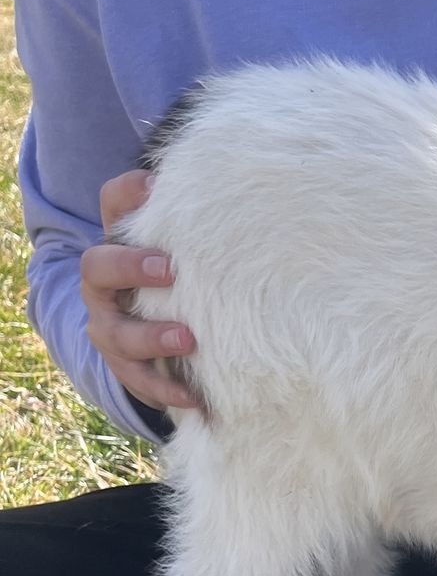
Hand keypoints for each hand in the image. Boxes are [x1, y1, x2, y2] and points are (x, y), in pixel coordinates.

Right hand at [79, 170, 197, 409]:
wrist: (154, 335)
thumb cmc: (178, 280)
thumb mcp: (182, 246)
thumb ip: (188, 216)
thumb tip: (199, 178)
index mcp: (120, 245)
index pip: (112, 206)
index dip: (126, 198)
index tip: (154, 192)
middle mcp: (104, 286)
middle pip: (98, 268)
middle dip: (130, 268)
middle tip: (169, 271)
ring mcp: (110, 328)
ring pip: (114, 334)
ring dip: (151, 337)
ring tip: (189, 340)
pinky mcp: (126, 368)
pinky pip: (137, 381)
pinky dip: (164, 388)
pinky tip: (192, 397)